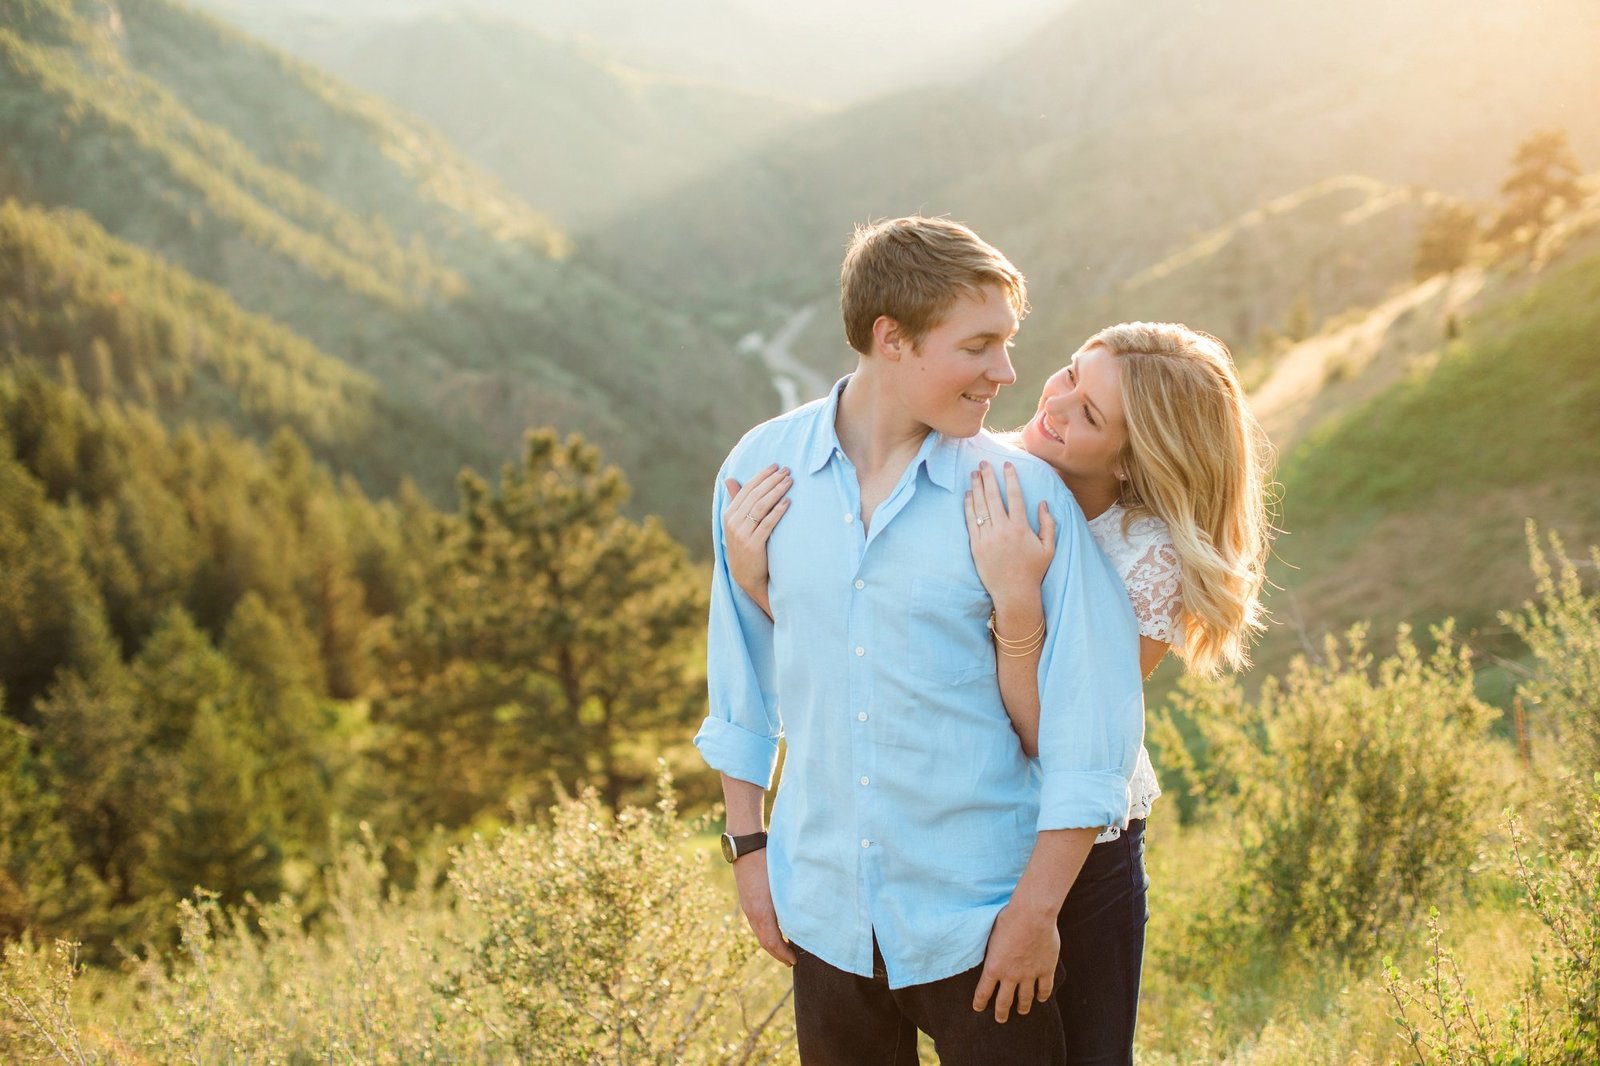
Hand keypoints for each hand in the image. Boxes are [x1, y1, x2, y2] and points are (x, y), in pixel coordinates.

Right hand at [721, 465, 790, 619]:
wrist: (746, 577)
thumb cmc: (745, 547)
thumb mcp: (737, 524)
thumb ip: (736, 501)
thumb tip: (730, 479)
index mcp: (728, 515)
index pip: (746, 490)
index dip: (761, 476)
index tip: (775, 466)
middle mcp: (733, 523)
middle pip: (754, 496)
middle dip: (771, 481)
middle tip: (787, 470)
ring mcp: (742, 534)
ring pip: (760, 507)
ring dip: (776, 491)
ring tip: (789, 481)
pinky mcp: (753, 545)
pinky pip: (767, 524)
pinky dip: (777, 511)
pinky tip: (787, 502)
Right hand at [732, 849, 796, 965]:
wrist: (746, 847)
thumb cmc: (769, 861)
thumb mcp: (784, 883)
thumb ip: (792, 901)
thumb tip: (805, 915)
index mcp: (763, 911)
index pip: (773, 942)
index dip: (783, 954)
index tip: (795, 960)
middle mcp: (752, 913)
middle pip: (764, 941)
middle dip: (777, 954)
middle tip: (790, 961)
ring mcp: (747, 907)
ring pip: (759, 933)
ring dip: (771, 944)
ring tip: (783, 950)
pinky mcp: (746, 901)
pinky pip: (756, 924)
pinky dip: (766, 933)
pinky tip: (774, 931)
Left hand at [965, 461, 1054, 608]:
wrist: (1014, 593)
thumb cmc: (1033, 571)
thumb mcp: (1049, 548)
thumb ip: (1048, 524)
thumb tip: (1043, 503)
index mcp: (1021, 528)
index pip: (1014, 496)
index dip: (1010, 478)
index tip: (1007, 464)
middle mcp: (1003, 530)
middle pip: (993, 497)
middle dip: (988, 477)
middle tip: (983, 463)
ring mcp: (987, 538)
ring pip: (979, 507)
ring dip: (976, 487)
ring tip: (974, 473)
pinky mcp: (975, 546)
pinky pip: (970, 522)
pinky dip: (968, 506)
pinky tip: (968, 494)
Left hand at [972, 902, 1059, 1022]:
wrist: (1031, 915)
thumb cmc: (1008, 919)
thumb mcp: (992, 935)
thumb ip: (992, 949)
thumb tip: (991, 954)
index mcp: (993, 967)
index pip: (983, 991)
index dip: (980, 1002)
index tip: (978, 1008)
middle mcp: (1010, 976)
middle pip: (1004, 1001)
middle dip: (1001, 1012)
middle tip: (1000, 1019)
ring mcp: (1029, 975)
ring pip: (1025, 998)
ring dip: (1023, 1007)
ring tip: (1022, 1011)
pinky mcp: (1046, 970)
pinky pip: (1044, 988)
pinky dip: (1042, 995)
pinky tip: (1041, 998)